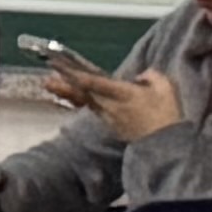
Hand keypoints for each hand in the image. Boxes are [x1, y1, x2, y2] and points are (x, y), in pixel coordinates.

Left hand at [41, 55, 178, 140]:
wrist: (164, 144)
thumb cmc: (166, 114)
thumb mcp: (166, 88)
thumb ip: (151, 77)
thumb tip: (141, 77)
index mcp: (122, 94)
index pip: (95, 82)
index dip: (77, 75)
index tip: (61, 67)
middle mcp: (110, 105)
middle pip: (83, 93)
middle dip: (64, 85)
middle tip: (45, 78)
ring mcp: (108, 116)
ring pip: (84, 101)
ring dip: (67, 92)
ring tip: (50, 83)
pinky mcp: (110, 124)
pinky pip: (92, 108)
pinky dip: (79, 99)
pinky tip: (71, 94)